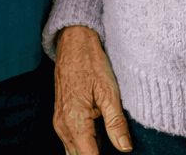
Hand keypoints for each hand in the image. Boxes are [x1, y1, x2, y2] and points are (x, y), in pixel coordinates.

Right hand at [53, 25, 130, 153]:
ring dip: (91, 151)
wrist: (73, 43)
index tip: (120, 154)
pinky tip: (101, 136)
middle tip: (116, 144)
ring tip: (109, 139)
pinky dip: (86, 144)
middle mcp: (63, 126)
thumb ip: (116, 123)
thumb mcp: (109, 92)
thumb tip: (125, 148)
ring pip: (75, 152)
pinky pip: (72, 141)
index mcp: (75, 122)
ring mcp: (60, 123)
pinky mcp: (62, 118)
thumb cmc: (91, 62)